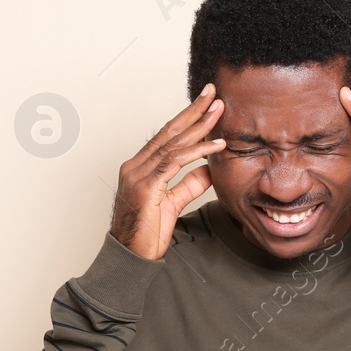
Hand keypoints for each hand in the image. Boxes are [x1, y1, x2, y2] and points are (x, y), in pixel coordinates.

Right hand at [111, 84, 226, 259]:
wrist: (131, 257)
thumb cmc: (146, 234)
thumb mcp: (173, 203)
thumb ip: (189, 184)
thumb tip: (210, 169)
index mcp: (139, 167)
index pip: (166, 136)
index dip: (187, 118)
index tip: (206, 104)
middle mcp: (135, 166)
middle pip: (169, 131)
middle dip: (193, 110)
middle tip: (213, 93)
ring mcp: (138, 174)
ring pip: (173, 143)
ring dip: (199, 125)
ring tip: (219, 111)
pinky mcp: (146, 186)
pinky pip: (175, 162)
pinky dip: (197, 152)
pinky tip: (216, 145)